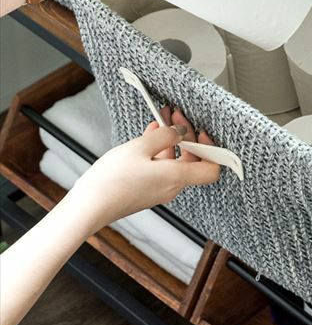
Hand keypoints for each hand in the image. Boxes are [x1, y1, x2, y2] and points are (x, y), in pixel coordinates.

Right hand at [0, 108, 216, 324]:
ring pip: (174, 162)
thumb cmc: (111, 181)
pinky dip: (158, 151)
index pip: (211, 169)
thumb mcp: (140, 147)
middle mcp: (172, 186)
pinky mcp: (147, 190)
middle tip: (174, 116)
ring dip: (170, 140)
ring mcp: (159, 190)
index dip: (211, 150)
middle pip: (192, 160)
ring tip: (159, 120)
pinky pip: (161, 168)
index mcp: (176, 177)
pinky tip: (148, 137)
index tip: (201, 132)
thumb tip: (180, 131)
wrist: (88, 208)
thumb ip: (165, 136)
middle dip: (186, 136)